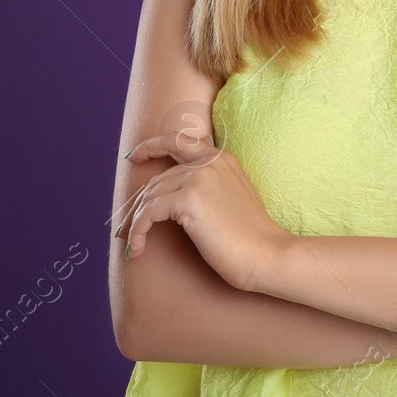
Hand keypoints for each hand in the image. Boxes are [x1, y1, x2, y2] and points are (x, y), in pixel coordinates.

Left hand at [118, 130, 292, 292]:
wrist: (268, 254)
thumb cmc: (253, 237)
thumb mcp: (235, 198)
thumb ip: (212, 185)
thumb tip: (178, 195)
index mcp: (221, 159)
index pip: (178, 141)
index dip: (152, 145)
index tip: (134, 156)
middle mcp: (209, 162)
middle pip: (158, 178)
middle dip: (139, 204)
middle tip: (128, 226)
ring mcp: (199, 178)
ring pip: (150, 196)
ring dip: (137, 222)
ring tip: (135, 244)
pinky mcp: (189, 200)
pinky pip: (148, 213)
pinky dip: (138, 231)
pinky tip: (138, 249)